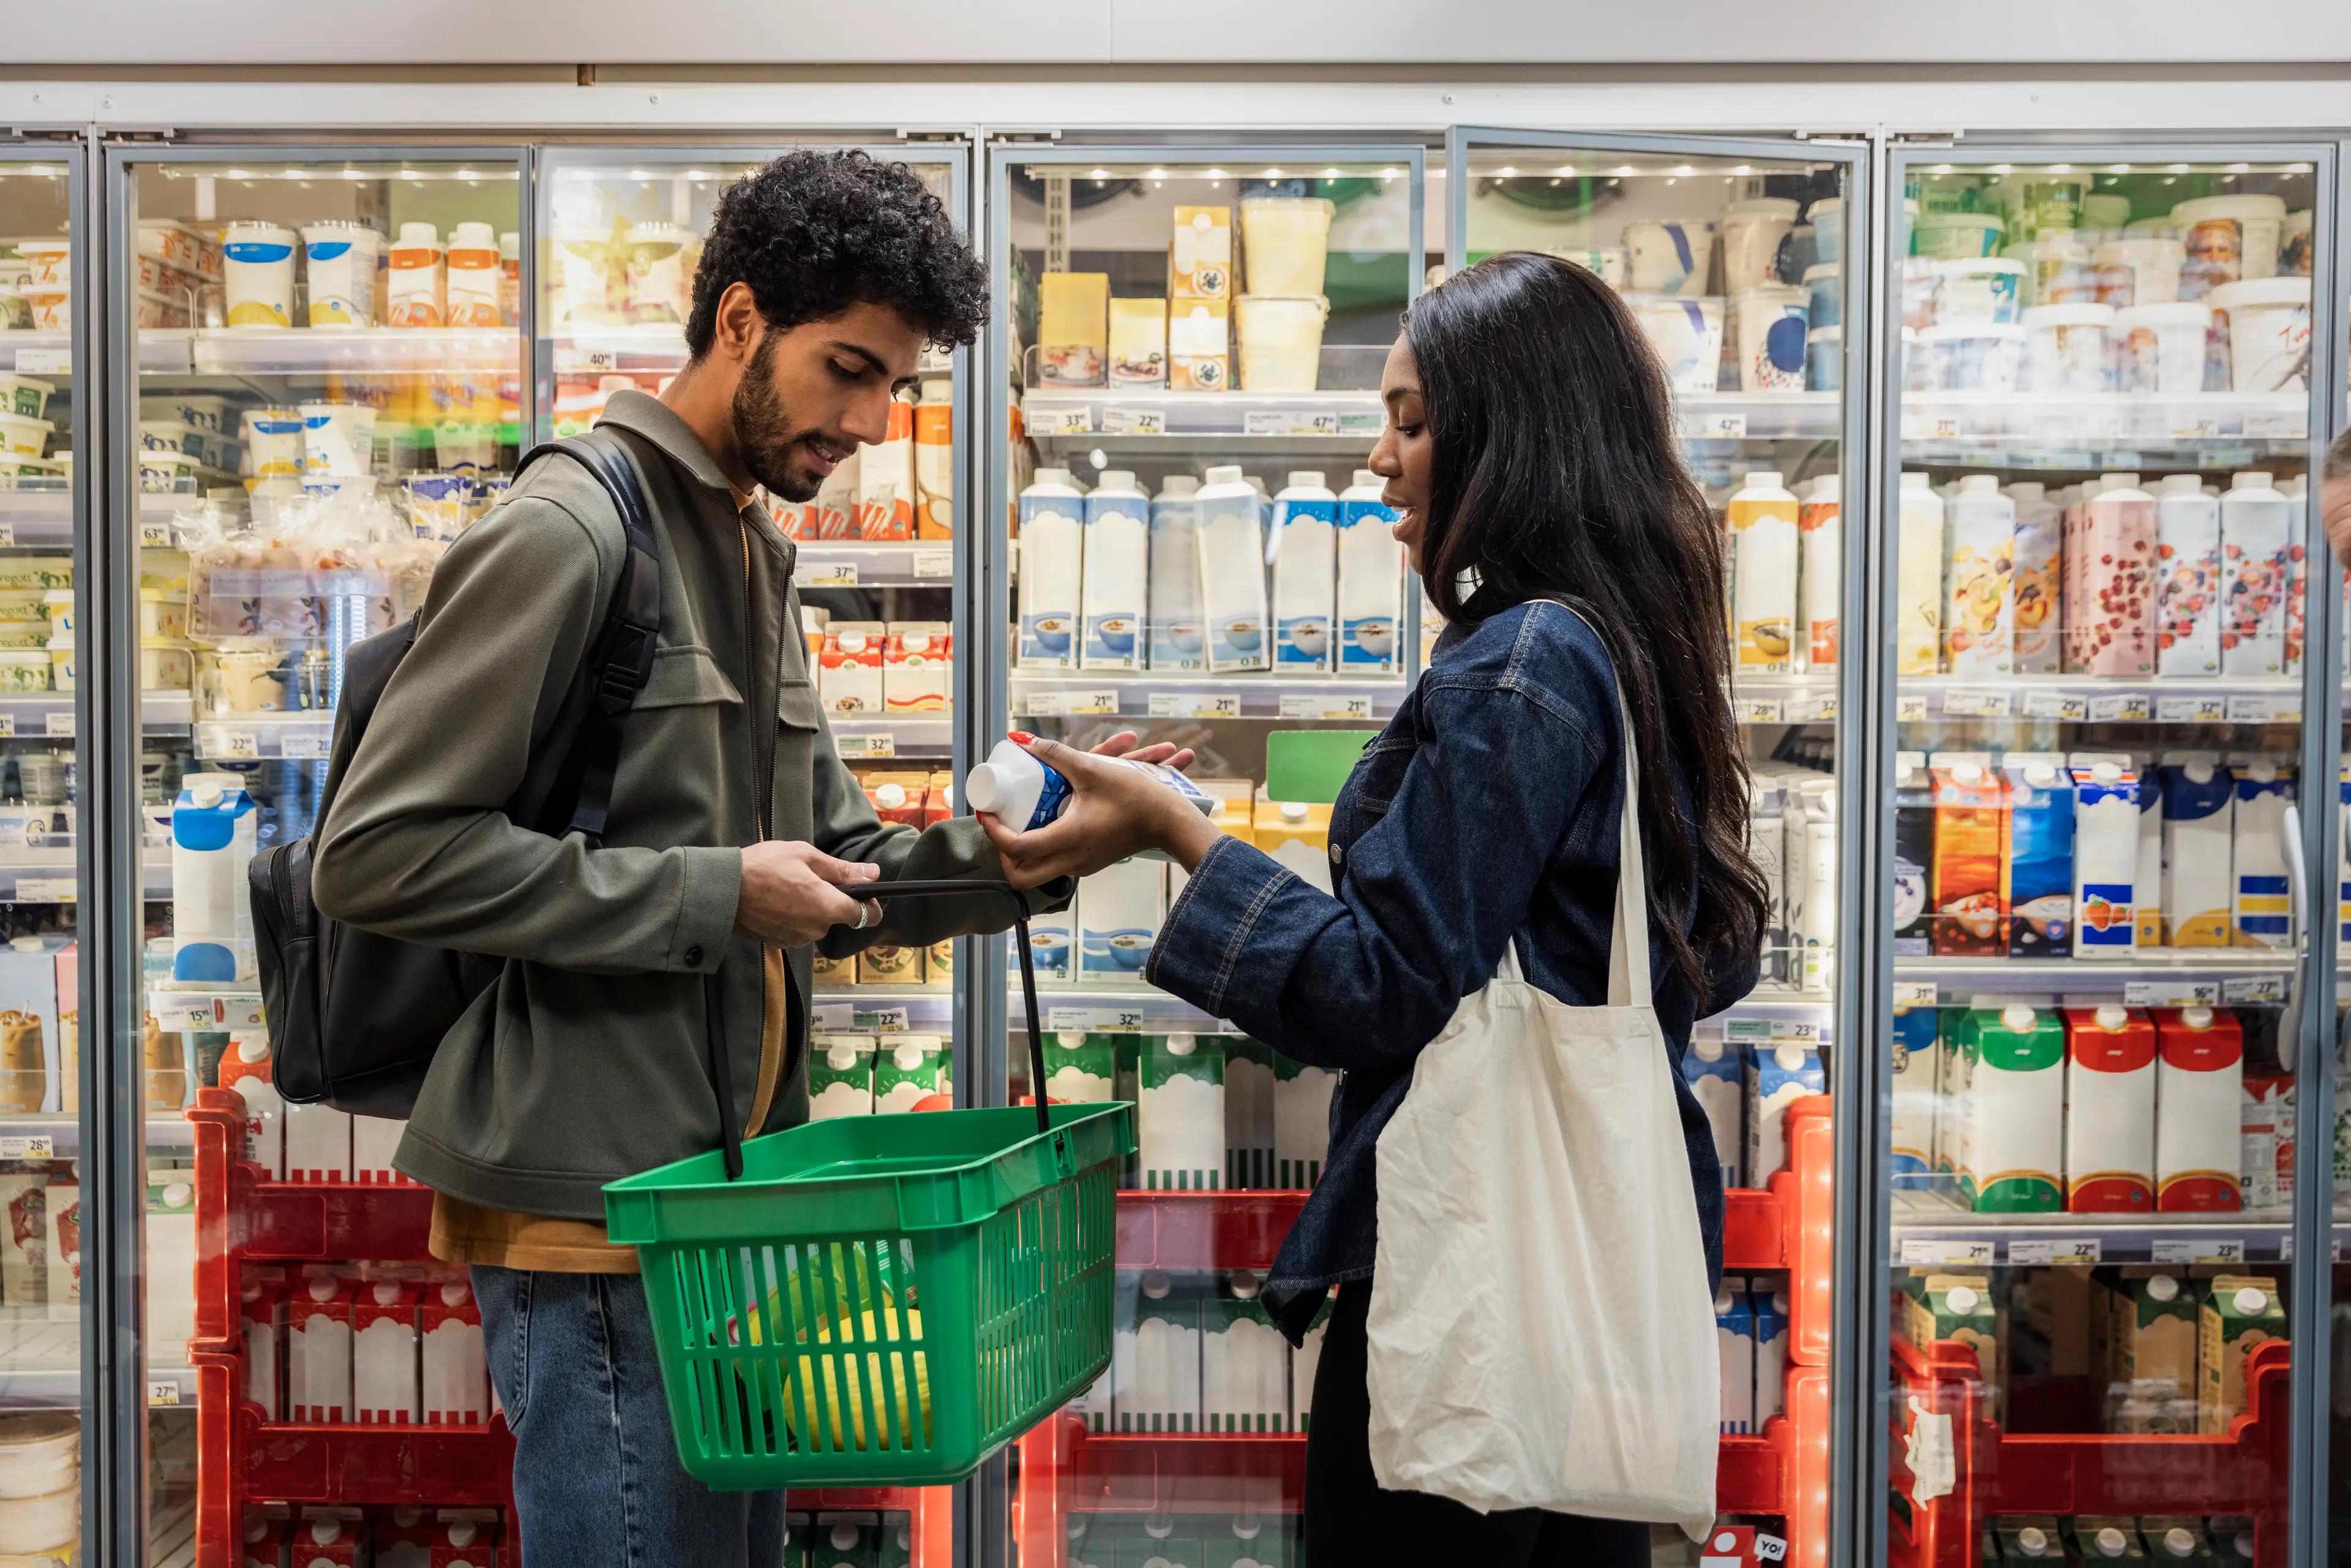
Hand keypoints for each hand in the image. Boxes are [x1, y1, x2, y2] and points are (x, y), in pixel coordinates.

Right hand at [736, 840, 882, 946]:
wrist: (723, 889)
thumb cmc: (764, 866)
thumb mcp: (806, 856)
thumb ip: (842, 870)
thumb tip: (873, 874)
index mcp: (828, 907)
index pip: (865, 915)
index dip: (869, 904)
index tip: (863, 893)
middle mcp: (816, 929)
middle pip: (836, 916)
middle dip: (829, 899)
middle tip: (807, 878)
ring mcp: (797, 939)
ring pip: (815, 923)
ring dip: (809, 908)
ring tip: (787, 887)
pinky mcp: (780, 943)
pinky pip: (797, 930)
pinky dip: (792, 917)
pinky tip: (775, 901)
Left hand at [977, 732, 1219, 888]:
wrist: (1172, 821)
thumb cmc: (1139, 799)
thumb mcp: (1094, 769)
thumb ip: (1058, 754)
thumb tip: (1027, 742)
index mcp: (1067, 839)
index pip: (1015, 848)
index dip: (994, 831)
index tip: (988, 811)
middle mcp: (1071, 859)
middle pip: (1020, 875)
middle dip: (1003, 853)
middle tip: (1001, 826)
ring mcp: (1082, 864)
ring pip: (1039, 870)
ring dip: (1025, 849)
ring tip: (1022, 817)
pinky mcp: (1092, 861)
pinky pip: (1059, 861)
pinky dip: (1047, 845)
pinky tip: (1052, 818)